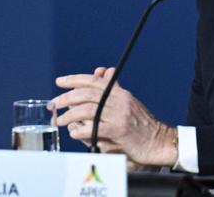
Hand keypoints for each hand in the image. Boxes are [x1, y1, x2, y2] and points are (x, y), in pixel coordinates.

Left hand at [52, 67, 177, 166]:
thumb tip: (104, 71)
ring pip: (87, 110)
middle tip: (54, 103)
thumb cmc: (142, 123)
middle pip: (86, 94)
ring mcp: (119, 115)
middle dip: (66, 97)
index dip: (74, 79)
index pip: (92, 80)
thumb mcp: (128, 101)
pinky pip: (94, 128)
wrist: (159, 142)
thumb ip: (114, 88)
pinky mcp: (119, 131)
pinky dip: (81, 130)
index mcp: (119, 92)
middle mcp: (118, 100)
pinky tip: (74, 132)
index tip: (59, 81)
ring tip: (59, 120)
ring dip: (69, 115)